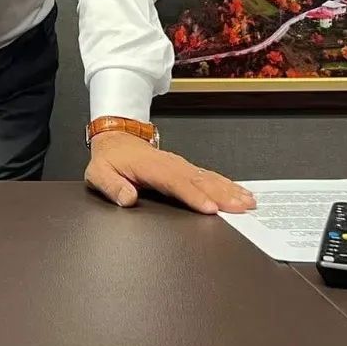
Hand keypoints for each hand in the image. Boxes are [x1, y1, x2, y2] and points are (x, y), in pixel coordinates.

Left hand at [84, 130, 255, 212]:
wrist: (116, 137)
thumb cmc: (109, 159)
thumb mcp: (98, 173)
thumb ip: (112, 186)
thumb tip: (127, 199)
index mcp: (150, 167)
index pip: (175, 183)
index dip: (193, 196)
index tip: (209, 208)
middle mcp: (169, 164)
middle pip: (198, 180)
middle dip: (221, 194)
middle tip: (241, 207)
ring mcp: (179, 165)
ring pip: (207, 177)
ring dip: (228, 189)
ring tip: (248, 201)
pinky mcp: (184, 168)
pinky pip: (207, 176)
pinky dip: (225, 184)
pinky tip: (239, 192)